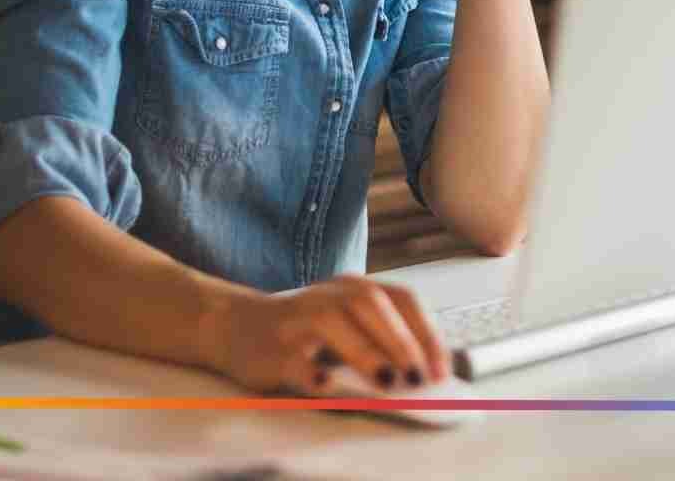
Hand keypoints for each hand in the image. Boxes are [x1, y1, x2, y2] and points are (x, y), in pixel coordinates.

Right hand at [204, 274, 449, 393]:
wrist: (232, 326)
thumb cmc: (301, 330)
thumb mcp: (345, 325)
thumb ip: (380, 339)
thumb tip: (423, 373)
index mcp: (352, 288)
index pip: (400, 299)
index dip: (425, 332)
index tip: (441, 368)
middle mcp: (327, 295)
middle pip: (369, 305)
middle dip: (399, 341)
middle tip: (418, 377)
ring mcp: (296, 318)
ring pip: (331, 322)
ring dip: (364, 353)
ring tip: (387, 382)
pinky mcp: (271, 347)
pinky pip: (293, 358)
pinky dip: (312, 372)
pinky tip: (328, 387)